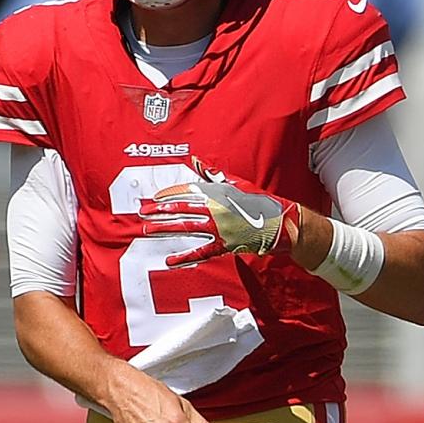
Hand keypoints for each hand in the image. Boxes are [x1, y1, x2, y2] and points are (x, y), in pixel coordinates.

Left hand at [149, 161, 299, 269]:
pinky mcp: (225, 245)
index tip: (155, 196)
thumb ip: (214, 174)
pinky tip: (169, 261)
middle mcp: (216, 209)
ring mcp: (219, 228)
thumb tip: (195, 161)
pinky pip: (201, 252)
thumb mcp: (237, 183)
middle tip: (142, 212)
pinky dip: (184, 258)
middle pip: (182, 209)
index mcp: (218, 193)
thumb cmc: (260, 201)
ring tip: (147, 230)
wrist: (281, 222)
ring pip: (186, 228)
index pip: (187, 191)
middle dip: (160, 210)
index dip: (169, 194)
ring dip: (165, 229)